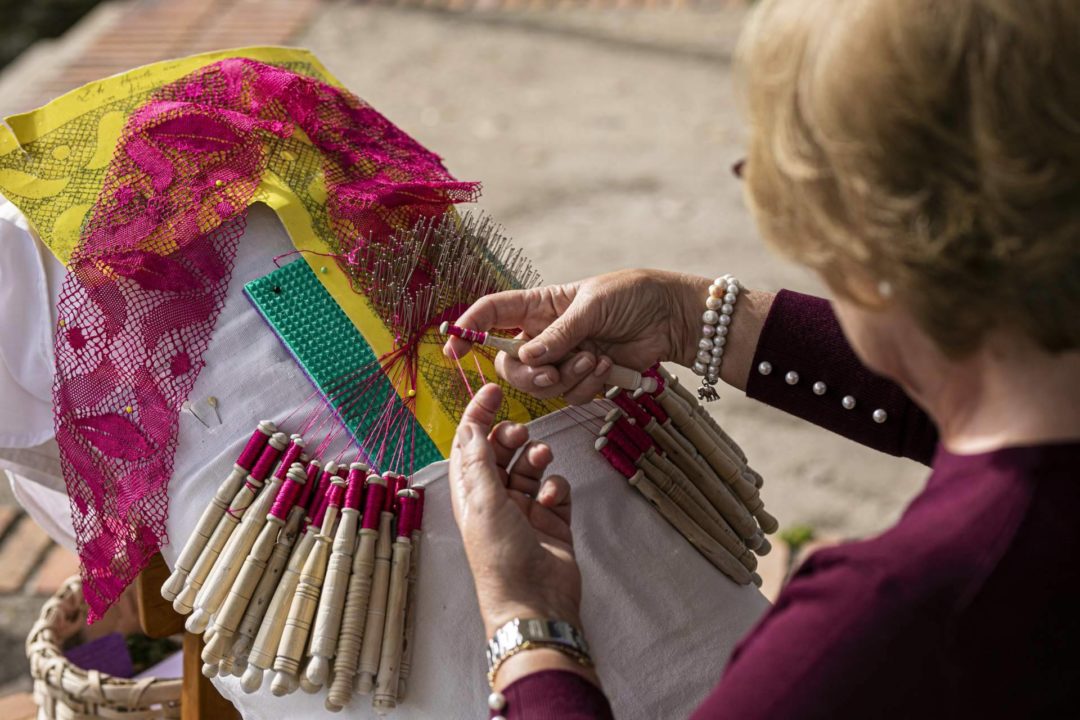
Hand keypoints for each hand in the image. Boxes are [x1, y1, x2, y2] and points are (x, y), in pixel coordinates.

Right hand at [443, 269, 709, 403]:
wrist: (673, 318)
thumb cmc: (634, 296)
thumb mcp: (593, 306)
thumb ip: (560, 334)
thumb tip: (528, 358)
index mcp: (539, 305)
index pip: (492, 314)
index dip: (468, 329)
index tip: (453, 348)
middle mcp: (544, 333)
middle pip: (509, 363)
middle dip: (526, 375)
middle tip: (549, 373)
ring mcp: (563, 358)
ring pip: (540, 385)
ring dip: (567, 378)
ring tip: (596, 358)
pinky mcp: (584, 378)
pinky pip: (569, 394)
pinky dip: (587, 385)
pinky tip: (607, 366)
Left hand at [449, 383, 582, 636]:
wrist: (535, 602)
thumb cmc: (501, 559)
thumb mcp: (483, 503)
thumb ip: (479, 462)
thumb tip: (468, 427)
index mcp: (471, 495)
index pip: (471, 446)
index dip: (478, 417)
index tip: (492, 391)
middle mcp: (496, 501)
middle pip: (501, 453)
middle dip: (511, 437)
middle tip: (520, 430)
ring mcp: (525, 511)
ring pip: (531, 467)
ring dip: (536, 457)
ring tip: (541, 457)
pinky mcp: (553, 522)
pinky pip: (556, 489)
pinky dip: (556, 486)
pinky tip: (552, 497)